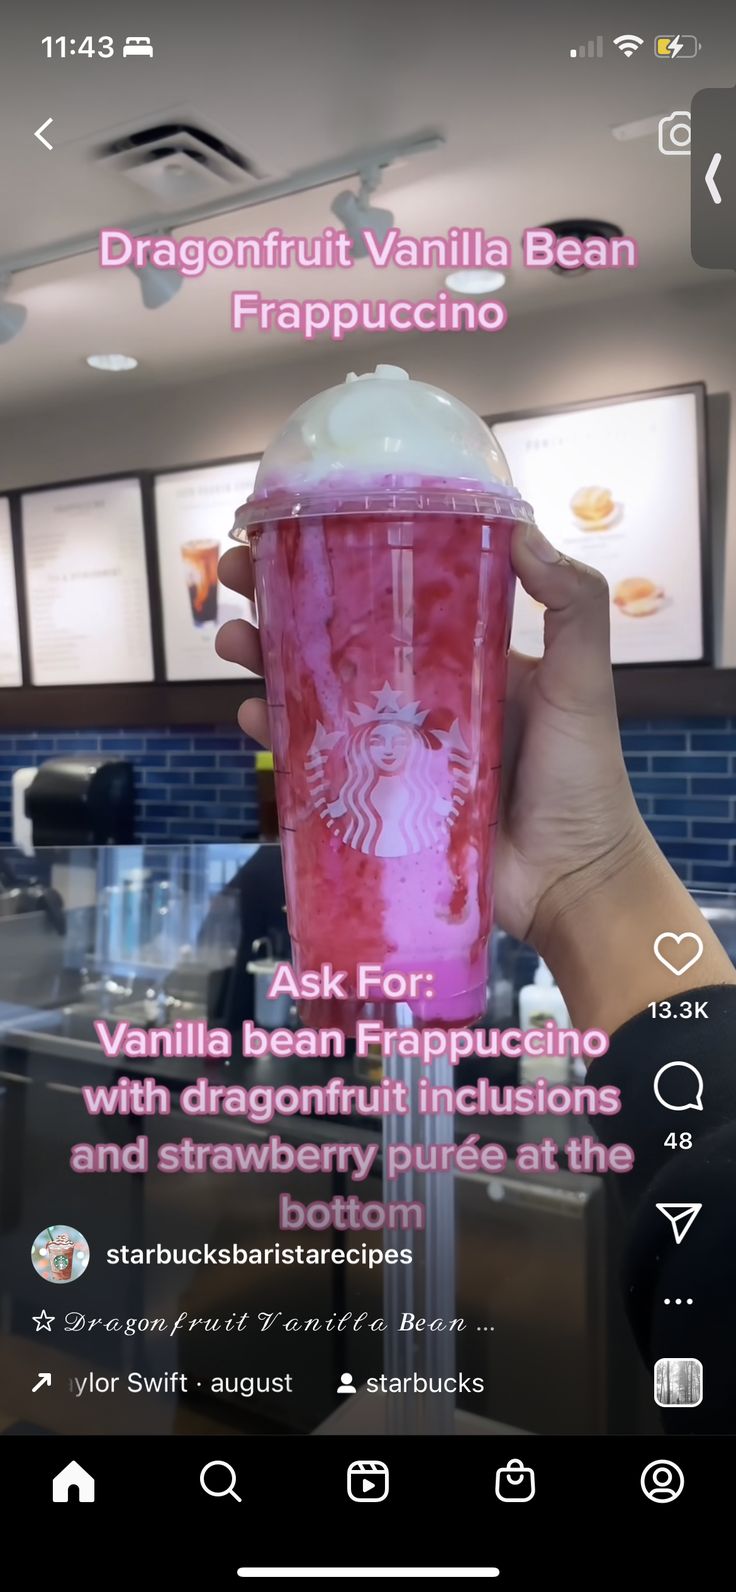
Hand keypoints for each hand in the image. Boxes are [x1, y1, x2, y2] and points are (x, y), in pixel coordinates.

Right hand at [216, 525, 643, 943]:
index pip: (392, 595)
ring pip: (315, 695)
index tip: (300, 529)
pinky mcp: (375, 801)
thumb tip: (521, 527)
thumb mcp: (585, 680)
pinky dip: (280, 736)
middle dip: (282, 603)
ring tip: (232, 639)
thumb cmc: (584, 778)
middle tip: (238, 573)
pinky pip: (317, 763)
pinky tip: (254, 714)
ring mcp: (392, 749)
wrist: (574, 881)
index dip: (344, 560)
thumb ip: (572, 605)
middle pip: (338, 640)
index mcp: (463, 657)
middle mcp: (420, 696)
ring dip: (266, 662)